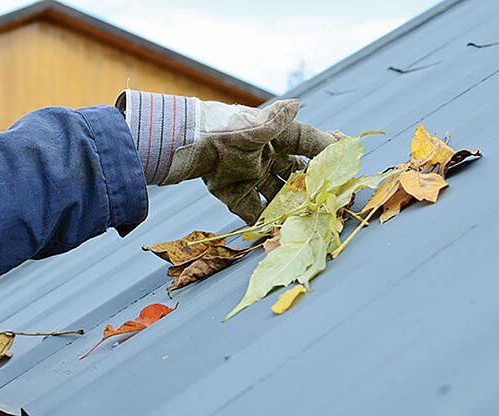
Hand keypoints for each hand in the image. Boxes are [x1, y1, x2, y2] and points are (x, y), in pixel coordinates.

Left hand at [162, 99, 343, 223]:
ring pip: (280, 199)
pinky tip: (278, 233)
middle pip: (298, 178)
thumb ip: (277, 121)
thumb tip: (295, 104)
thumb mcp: (256, 127)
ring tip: (308, 222)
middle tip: (330, 203)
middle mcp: (271, 161)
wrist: (195, 146)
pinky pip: (255, 213)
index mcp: (279, 140)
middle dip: (313, 190)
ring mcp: (255, 180)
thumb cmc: (229, 129)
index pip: (311, 148)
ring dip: (292, 210)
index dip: (328, 157)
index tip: (346, 168)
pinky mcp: (238, 197)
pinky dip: (265, 224)